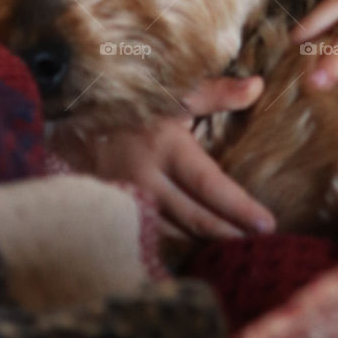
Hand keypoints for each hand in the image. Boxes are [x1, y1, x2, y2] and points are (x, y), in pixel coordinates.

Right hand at [91, 75, 275, 241]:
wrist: (70, 114)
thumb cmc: (130, 99)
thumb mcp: (173, 91)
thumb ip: (217, 93)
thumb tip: (257, 86)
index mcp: (165, 147)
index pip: (209, 185)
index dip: (239, 208)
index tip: (267, 223)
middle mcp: (146, 179)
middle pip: (195, 219)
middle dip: (230, 235)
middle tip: (262, 247)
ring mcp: (127, 199)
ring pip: (174, 232)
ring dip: (205, 242)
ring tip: (237, 250)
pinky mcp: (114, 210)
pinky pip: (151, 232)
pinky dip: (177, 241)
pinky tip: (197, 246)